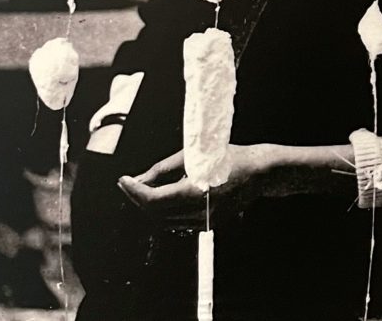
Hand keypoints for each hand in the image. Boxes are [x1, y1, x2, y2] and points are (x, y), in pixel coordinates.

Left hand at [117, 144, 276, 229]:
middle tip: (129, 182)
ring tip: (144, 187)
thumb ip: (163, 169)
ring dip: (151, 206)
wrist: (258, 171)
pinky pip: (178, 221)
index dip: (134, 192)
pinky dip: (165, 210)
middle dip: (139, 199)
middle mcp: (199, 213)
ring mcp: (205, 222)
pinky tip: (164, 195)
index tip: (123, 180)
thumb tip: (139, 179)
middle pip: (156, 214)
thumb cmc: (227, 157)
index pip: (154, 200)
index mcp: (195, 193)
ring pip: (165, 221)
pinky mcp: (209, 224)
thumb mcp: (193, 155)